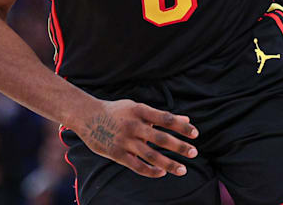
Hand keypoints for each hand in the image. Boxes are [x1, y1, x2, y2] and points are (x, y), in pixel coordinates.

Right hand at [75, 99, 198, 177]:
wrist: (87, 116)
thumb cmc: (117, 111)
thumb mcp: (138, 108)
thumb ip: (161, 116)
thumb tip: (186, 119)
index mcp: (140, 111)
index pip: (166, 118)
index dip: (182, 126)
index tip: (196, 134)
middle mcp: (133, 125)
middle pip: (160, 138)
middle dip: (179, 146)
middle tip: (194, 153)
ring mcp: (124, 140)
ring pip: (150, 155)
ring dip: (168, 164)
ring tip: (183, 170)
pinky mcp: (116, 153)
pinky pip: (136, 165)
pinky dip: (150, 171)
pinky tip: (162, 173)